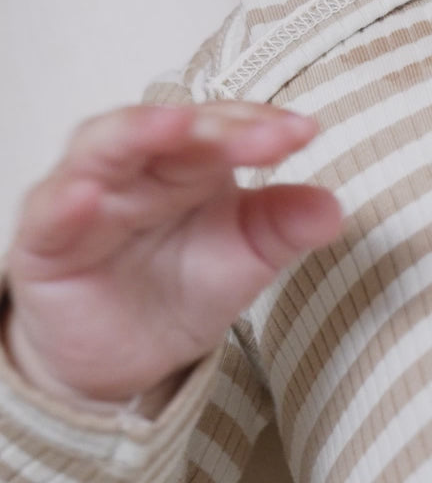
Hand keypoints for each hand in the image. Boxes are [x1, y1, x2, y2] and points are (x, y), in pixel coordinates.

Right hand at [3, 103, 340, 412]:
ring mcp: (87, 195)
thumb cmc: (185, 286)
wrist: (126, 358)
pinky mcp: (46, 240)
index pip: (225, 124)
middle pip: (172, 129)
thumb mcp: (246, 258)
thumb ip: (284, 226)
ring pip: (104, 147)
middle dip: (217, 126)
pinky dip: (67, 200)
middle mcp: (139, 164)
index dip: (262, 125)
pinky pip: (50, 213)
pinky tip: (87, 195)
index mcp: (192, 159)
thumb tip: (334, 207)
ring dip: (137, 131)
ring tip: (175, 125)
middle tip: (263, 133)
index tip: (305, 132)